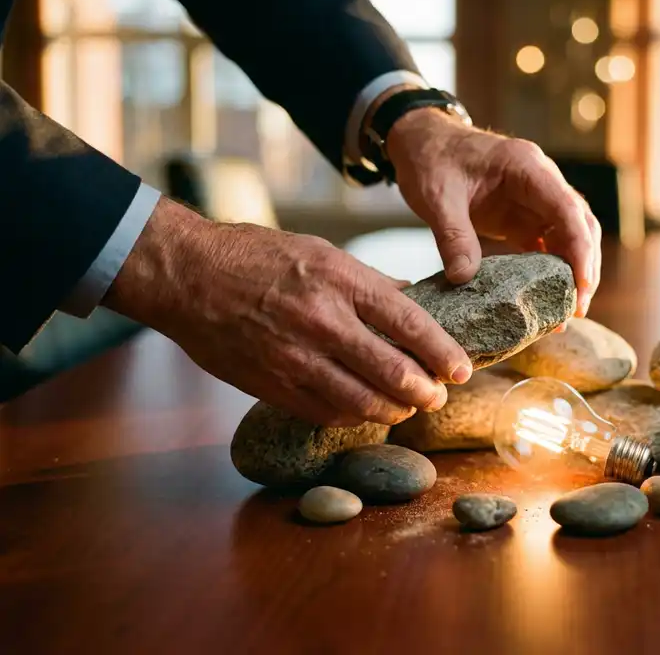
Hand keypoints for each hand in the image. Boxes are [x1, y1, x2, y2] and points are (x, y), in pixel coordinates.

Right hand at [104, 197, 471, 426]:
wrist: (187, 275)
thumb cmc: (257, 256)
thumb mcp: (321, 253)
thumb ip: (368, 283)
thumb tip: (413, 300)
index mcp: (341, 281)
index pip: (410, 325)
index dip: (443, 353)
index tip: (462, 369)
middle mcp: (323, 321)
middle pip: (393, 371)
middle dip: (425, 391)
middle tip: (438, 396)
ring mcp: (295, 357)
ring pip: (362, 401)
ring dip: (394, 411)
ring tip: (407, 408)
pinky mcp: (270, 384)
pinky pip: (324, 413)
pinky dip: (352, 416)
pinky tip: (365, 412)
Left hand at [387, 109, 601, 315]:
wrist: (420, 141)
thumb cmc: (430, 158)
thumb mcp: (436, 196)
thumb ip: (452, 236)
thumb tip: (464, 278)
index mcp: (526, 167)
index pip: (567, 209)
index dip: (579, 249)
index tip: (581, 286)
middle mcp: (540, 181)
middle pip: (580, 225)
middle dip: (584, 267)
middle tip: (576, 309)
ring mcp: (534, 199)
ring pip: (570, 236)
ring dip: (573, 271)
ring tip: (566, 311)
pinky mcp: (522, 216)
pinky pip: (547, 244)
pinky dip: (551, 271)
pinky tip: (547, 299)